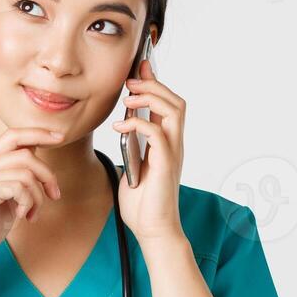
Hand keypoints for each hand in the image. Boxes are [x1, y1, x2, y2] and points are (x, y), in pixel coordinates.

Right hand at [0, 127, 64, 266]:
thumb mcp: (9, 194)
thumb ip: (19, 174)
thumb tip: (39, 153)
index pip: (13, 135)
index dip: (38, 133)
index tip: (59, 137)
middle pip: (25, 154)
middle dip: (47, 174)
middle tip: (54, 195)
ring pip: (26, 173)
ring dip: (38, 196)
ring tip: (32, 212)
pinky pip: (19, 188)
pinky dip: (28, 203)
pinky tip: (22, 216)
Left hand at [111, 56, 184, 241]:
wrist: (152, 230)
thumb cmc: (143, 203)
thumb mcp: (134, 166)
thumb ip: (133, 146)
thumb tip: (123, 126)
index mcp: (167, 143)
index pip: (168, 104)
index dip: (156, 82)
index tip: (140, 66)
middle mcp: (174, 144)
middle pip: (175, 101)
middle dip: (154, 84)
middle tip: (130, 80)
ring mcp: (172, 153)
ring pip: (173, 109)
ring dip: (150, 97)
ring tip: (128, 98)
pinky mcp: (166, 164)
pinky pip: (157, 132)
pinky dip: (138, 123)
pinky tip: (121, 125)